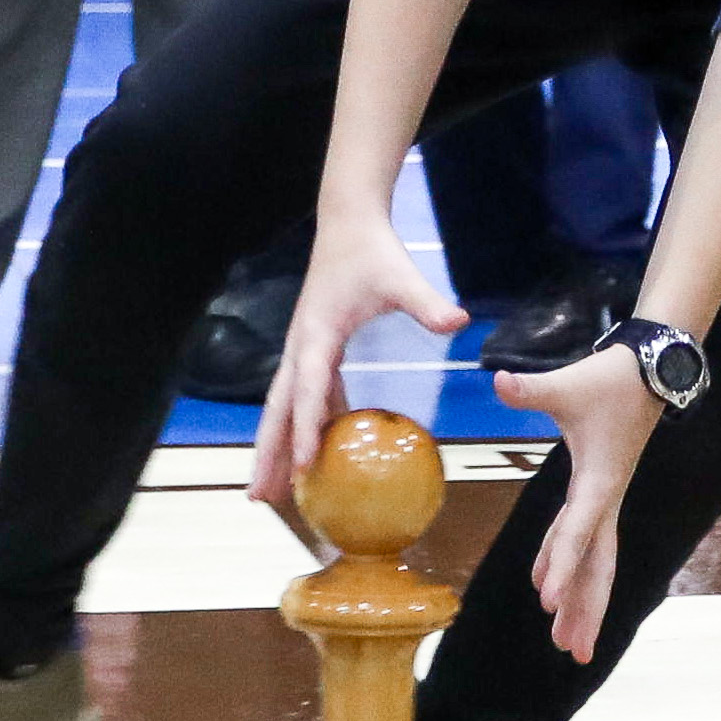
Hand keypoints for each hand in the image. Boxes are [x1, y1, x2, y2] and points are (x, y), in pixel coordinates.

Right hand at [251, 209, 464, 500]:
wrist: (347, 222)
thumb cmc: (371, 251)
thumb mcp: (401, 277)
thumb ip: (427, 304)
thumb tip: (460, 325)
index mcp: (316, 335)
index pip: (307, 392)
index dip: (305, 430)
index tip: (305, 466)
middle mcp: (299, 347)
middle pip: (276, 411)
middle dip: (267, 454)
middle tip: (260, 498)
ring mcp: (302, 350)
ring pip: (282, 409)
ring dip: (276, 448)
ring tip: (271, 492)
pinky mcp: (313, 349)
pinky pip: (305, 397)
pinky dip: (304, 427)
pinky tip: (315, 456)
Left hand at [494, 341, 666, 660]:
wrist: (650, 370)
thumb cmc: (610, 379)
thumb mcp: (568, 383)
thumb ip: (531, 389)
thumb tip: (497, 381)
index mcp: (599, 481)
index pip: (578, 531)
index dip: (562, 566)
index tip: (547, 603)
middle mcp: (606, 499)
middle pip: (597, 567)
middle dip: (586, 611)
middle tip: (572, 653)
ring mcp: (605, 499)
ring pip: (594, 562)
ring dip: (581, 601)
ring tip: (565, 644)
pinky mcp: (600, 491)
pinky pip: (582, 541)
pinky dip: (564, 566)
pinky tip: (546, 589)